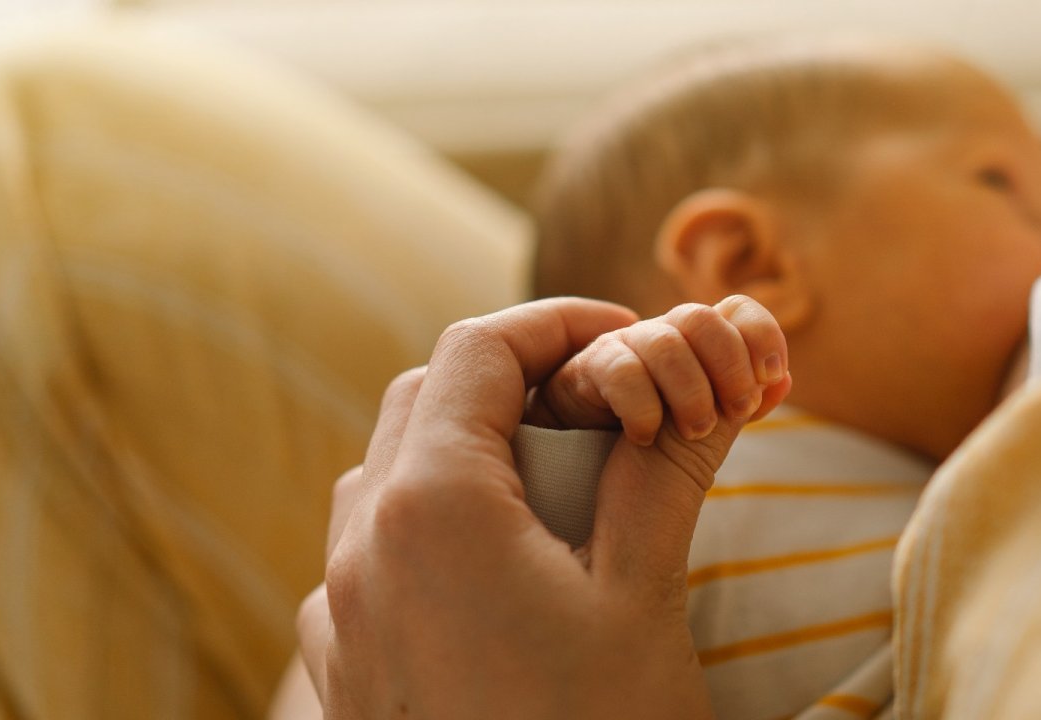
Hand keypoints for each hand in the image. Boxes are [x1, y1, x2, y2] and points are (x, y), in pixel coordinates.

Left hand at [296, 297, 790, 718]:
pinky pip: (373, 553)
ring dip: (469, 450)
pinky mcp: (343, 667)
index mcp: (431, 508)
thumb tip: (701, 386)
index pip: (479, 349)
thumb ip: (659, 473)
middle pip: (425, 400)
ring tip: (558, 486)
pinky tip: (502, 570)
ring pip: (390, 475)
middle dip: (515, 381)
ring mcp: (338, 613)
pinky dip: (436, 524)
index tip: (630, 338)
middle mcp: (361, 548)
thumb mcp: (641, 598)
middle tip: (603, 407)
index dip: (560, 323)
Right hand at [525, 296, 788, 444]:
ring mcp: (620, 351)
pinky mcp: (581, 372)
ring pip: (665, 341)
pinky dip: (642, 407)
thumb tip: (785, 380)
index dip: (761, 335)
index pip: (737, 310)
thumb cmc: (647, 452)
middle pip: (702, 317)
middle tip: (735, 410)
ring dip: (690, 390)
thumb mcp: (705, 431)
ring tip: (694, 432)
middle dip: (728, 363)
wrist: (576, 475)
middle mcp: (660, 339)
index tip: (770, 375)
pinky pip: (621, 371)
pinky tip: (643, 436)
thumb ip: (740, 405)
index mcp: (696, 347)